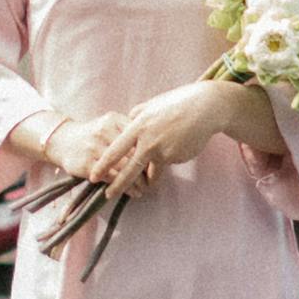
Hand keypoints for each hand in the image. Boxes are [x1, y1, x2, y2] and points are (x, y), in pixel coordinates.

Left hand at [51, 77, 230, 205]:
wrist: (205, 108)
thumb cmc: (177, 103)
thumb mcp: (152, 105)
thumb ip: (137, 115)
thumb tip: (127, 121)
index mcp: (138, 125)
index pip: (115, 150)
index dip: (103, 164)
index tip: (93, 175)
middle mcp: (147, 140)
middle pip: (128, 168)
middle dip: (117, 184)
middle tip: (107, 195)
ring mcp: (162, 150)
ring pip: (148, 172)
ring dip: (145, 181)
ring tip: (144, 186)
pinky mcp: (175, 157)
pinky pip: (165, 167)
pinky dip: (165, 164)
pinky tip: (176, 150)